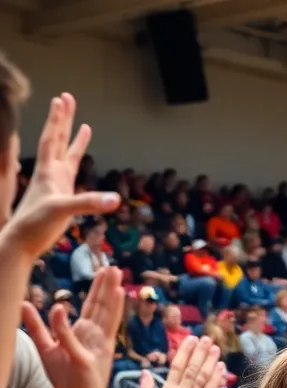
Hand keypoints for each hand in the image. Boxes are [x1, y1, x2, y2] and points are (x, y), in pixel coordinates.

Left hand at [2, 94, 118, 257]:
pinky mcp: (60, 197)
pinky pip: (70, 174)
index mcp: (49, 172)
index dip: (57, 119)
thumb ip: (88, 203)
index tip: (61, 99)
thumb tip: (115, 199)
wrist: (22, 242)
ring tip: (83, 125)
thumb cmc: (36, 223)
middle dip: (63, 120)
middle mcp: (52, 174)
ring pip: (65, 155)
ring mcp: (56, 185)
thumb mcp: (63, 211)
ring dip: (72, 139)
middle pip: (57, 140)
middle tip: (67, 98)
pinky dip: (76, 164)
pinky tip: (79, 160)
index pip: (52, 138)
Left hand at [20, 267, 123, 387]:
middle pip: (100, 305)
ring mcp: (96, 342)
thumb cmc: (65, 380)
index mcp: (83, 333)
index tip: (101, 272)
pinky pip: (97, 328)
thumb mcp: (44, 348)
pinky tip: (118, 295)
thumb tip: (24, 304)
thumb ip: (37, 327)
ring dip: (110, 291)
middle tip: (113, 266)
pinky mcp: (92, 352)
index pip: (91, 306)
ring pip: (104, 311)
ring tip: (116, 273)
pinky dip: (111, 310)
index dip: (96, 289)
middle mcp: (94, 335)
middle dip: (106, 285)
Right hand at [134, 336, 224, 387]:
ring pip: (203, 377)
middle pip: (193, 368)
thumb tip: (144, 372)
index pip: (177, 366)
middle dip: (200, 352)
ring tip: (216, 348)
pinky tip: (221, 367)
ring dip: (210, 361)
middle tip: (206, 338)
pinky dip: (216, 378)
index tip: (190, 338)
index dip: (185, 351)